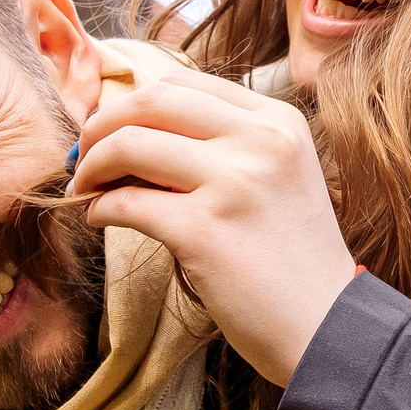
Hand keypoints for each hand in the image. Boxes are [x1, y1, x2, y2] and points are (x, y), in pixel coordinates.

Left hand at [71, 69, 358, 386]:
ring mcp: (233, 182)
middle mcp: (260, 140)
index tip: (112, 129)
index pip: (184, 84)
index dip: (133, 103)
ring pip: (130, 144)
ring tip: (86, 188)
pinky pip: (126, 202)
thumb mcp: (278, 176)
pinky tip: (100, 218)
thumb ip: (226, 144)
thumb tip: (133, 128)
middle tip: (84, 154)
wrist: (326, 325)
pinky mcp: (204, 230)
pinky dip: (99, 208)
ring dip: (93, 166)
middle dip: (102, 125)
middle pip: (151, 102)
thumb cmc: (293, 258)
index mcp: (278, 121)